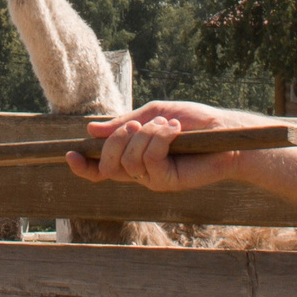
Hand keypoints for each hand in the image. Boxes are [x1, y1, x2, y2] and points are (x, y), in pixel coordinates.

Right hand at [64, 101, 245, 193]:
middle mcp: (140, 172)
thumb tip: (91, 130)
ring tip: (168, 125)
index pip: (101, 169)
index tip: (70, 154)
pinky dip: (159, 140)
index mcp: (133, 156)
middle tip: (137, 124)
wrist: (226, 132)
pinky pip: (149, 162)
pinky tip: (175, 130)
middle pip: (108, 166)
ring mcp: (153, 179)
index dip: (83, 166)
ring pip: (128, 162)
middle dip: (116, 140)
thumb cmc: (194, 122)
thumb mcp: (154, 114)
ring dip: (146, 136)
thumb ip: (124, 123)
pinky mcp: (168, 182)